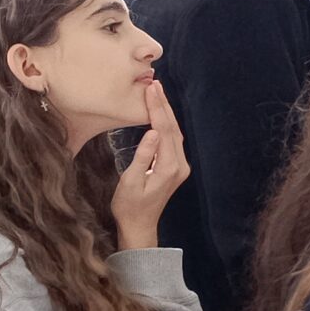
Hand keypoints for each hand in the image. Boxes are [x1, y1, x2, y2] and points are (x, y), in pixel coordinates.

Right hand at [109, 81, 189, 249]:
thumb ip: (142, 156)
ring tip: (156, 92)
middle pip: (173, 128)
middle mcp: (180, 165)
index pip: (164, 130)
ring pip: (174, 132)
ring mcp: (180, 166)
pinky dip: (166, 123)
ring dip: (166, 112)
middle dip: (163, 105)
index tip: (150, 89)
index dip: (157, 108)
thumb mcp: (130, 181)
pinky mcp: (175, 167)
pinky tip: (159, 113)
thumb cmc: (129, 206)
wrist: (139, 226)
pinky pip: (172, 140)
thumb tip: (152, 132)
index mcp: (169, 167)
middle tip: (154, 84)